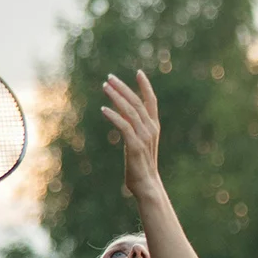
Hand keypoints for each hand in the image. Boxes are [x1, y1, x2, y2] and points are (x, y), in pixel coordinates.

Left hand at [102, 71, 161, 199]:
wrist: (147, 185)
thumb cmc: (140, 165)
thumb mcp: (136, 142)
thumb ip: (132, 127)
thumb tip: (121, 114)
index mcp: (153, 127)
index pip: (151, 102)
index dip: (146, 86)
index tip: (139, 72)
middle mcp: (151, 129)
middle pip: (137, 102)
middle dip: (123, 88)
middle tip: (109, 77)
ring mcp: (144, 137)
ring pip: (130, 111)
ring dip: (116, 97)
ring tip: (104, 87)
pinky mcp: (135, 146)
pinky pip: (124, 126)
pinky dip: (114, 116)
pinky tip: (103, 109)